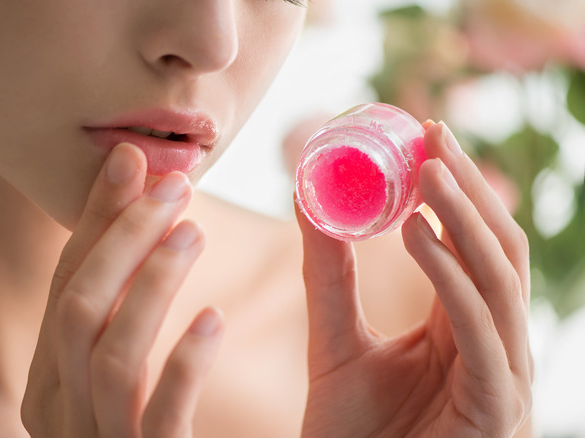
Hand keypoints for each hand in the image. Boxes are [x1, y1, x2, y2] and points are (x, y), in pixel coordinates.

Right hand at [21, 143, 222, 436]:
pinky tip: (216, 318)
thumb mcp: (120, 370)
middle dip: (123, 235)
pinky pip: (156, 412)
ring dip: (151, 280)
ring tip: (196, 231)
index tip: (130, 160)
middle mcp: (56, 408)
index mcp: (49, 376)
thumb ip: (123, 308)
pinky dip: (183, 361)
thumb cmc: (148, 436)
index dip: (95, 219)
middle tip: (172, 183)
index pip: (66, 282)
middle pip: (77, 304)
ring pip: (108, 349)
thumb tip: (145, 220)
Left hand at [297, 122, 531, 436]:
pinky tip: (416, 230)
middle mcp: (494, 347)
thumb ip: (327, 276)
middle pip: (499, 250)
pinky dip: (453, 276)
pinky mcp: (497, 409)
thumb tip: (309, 199)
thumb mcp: (334, 341)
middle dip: (470, 188)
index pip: (474, 244)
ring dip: (467, 217)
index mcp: (463, 329)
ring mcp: (504, 379)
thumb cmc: (349, 435)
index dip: (457, 187)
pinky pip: (482, 331)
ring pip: (501, 280)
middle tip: (433, 134)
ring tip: (428, 167)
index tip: (422, 134)